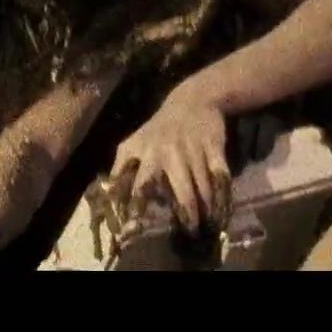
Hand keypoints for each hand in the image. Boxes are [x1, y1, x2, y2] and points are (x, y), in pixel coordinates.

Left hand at [109, 87, 231, 233]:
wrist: (191, 100)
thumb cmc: (158, 129)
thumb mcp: (134, 143)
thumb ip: (121, 167)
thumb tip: (108, 196)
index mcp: (145, 152)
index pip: (140, 183)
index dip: (139, 205)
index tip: (140, 225)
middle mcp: (168, 152)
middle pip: (179, 187)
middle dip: (185, 209)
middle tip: (190, 230)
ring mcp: (193, 149)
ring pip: (202, 185)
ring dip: (206, 208)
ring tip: (207, 225)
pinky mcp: (214, 147)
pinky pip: (220, 175)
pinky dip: (222, 194)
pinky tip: (221, 208)